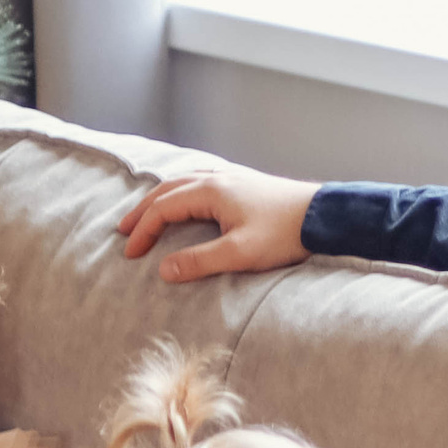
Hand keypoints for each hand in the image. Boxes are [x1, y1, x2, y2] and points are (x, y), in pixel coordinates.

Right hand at [118, 166, 316, 281]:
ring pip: (183, 182)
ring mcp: (231, 178)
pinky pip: (200, 181)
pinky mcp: (243, 184)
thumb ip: (199, 261)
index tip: (131, 253)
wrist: (323, 215)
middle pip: (167, 190)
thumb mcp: (239, 253)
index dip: (143, 231)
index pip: (163, 209)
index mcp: (211, 191)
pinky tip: (186, 199)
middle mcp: (217, 178)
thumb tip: (164, 270)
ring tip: (146, 215)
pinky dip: (181, 191)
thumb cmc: (283, 234)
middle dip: (143, 211)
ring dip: (160, 199)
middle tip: (123, 230)